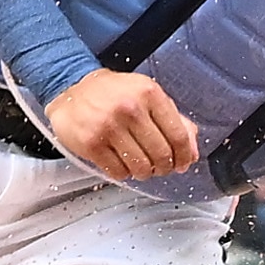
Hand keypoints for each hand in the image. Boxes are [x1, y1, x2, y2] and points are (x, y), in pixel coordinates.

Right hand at [47, 69, 201, 183]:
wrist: (71, 91)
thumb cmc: (114, 94)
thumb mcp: (148, 96)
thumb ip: (175, 121)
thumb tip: (193, 152)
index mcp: (150, 93)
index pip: (178, 134)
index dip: (185, 155)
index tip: (184, 163)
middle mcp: (130, 109)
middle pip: (161, 154)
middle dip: (165, 167)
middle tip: (161, 167)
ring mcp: (109, 127)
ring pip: (141, 167)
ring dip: (145, 172)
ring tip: (142, 166)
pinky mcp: (91, 144)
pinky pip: (118, 172)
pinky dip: (125, 174)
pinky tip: (123, 163)